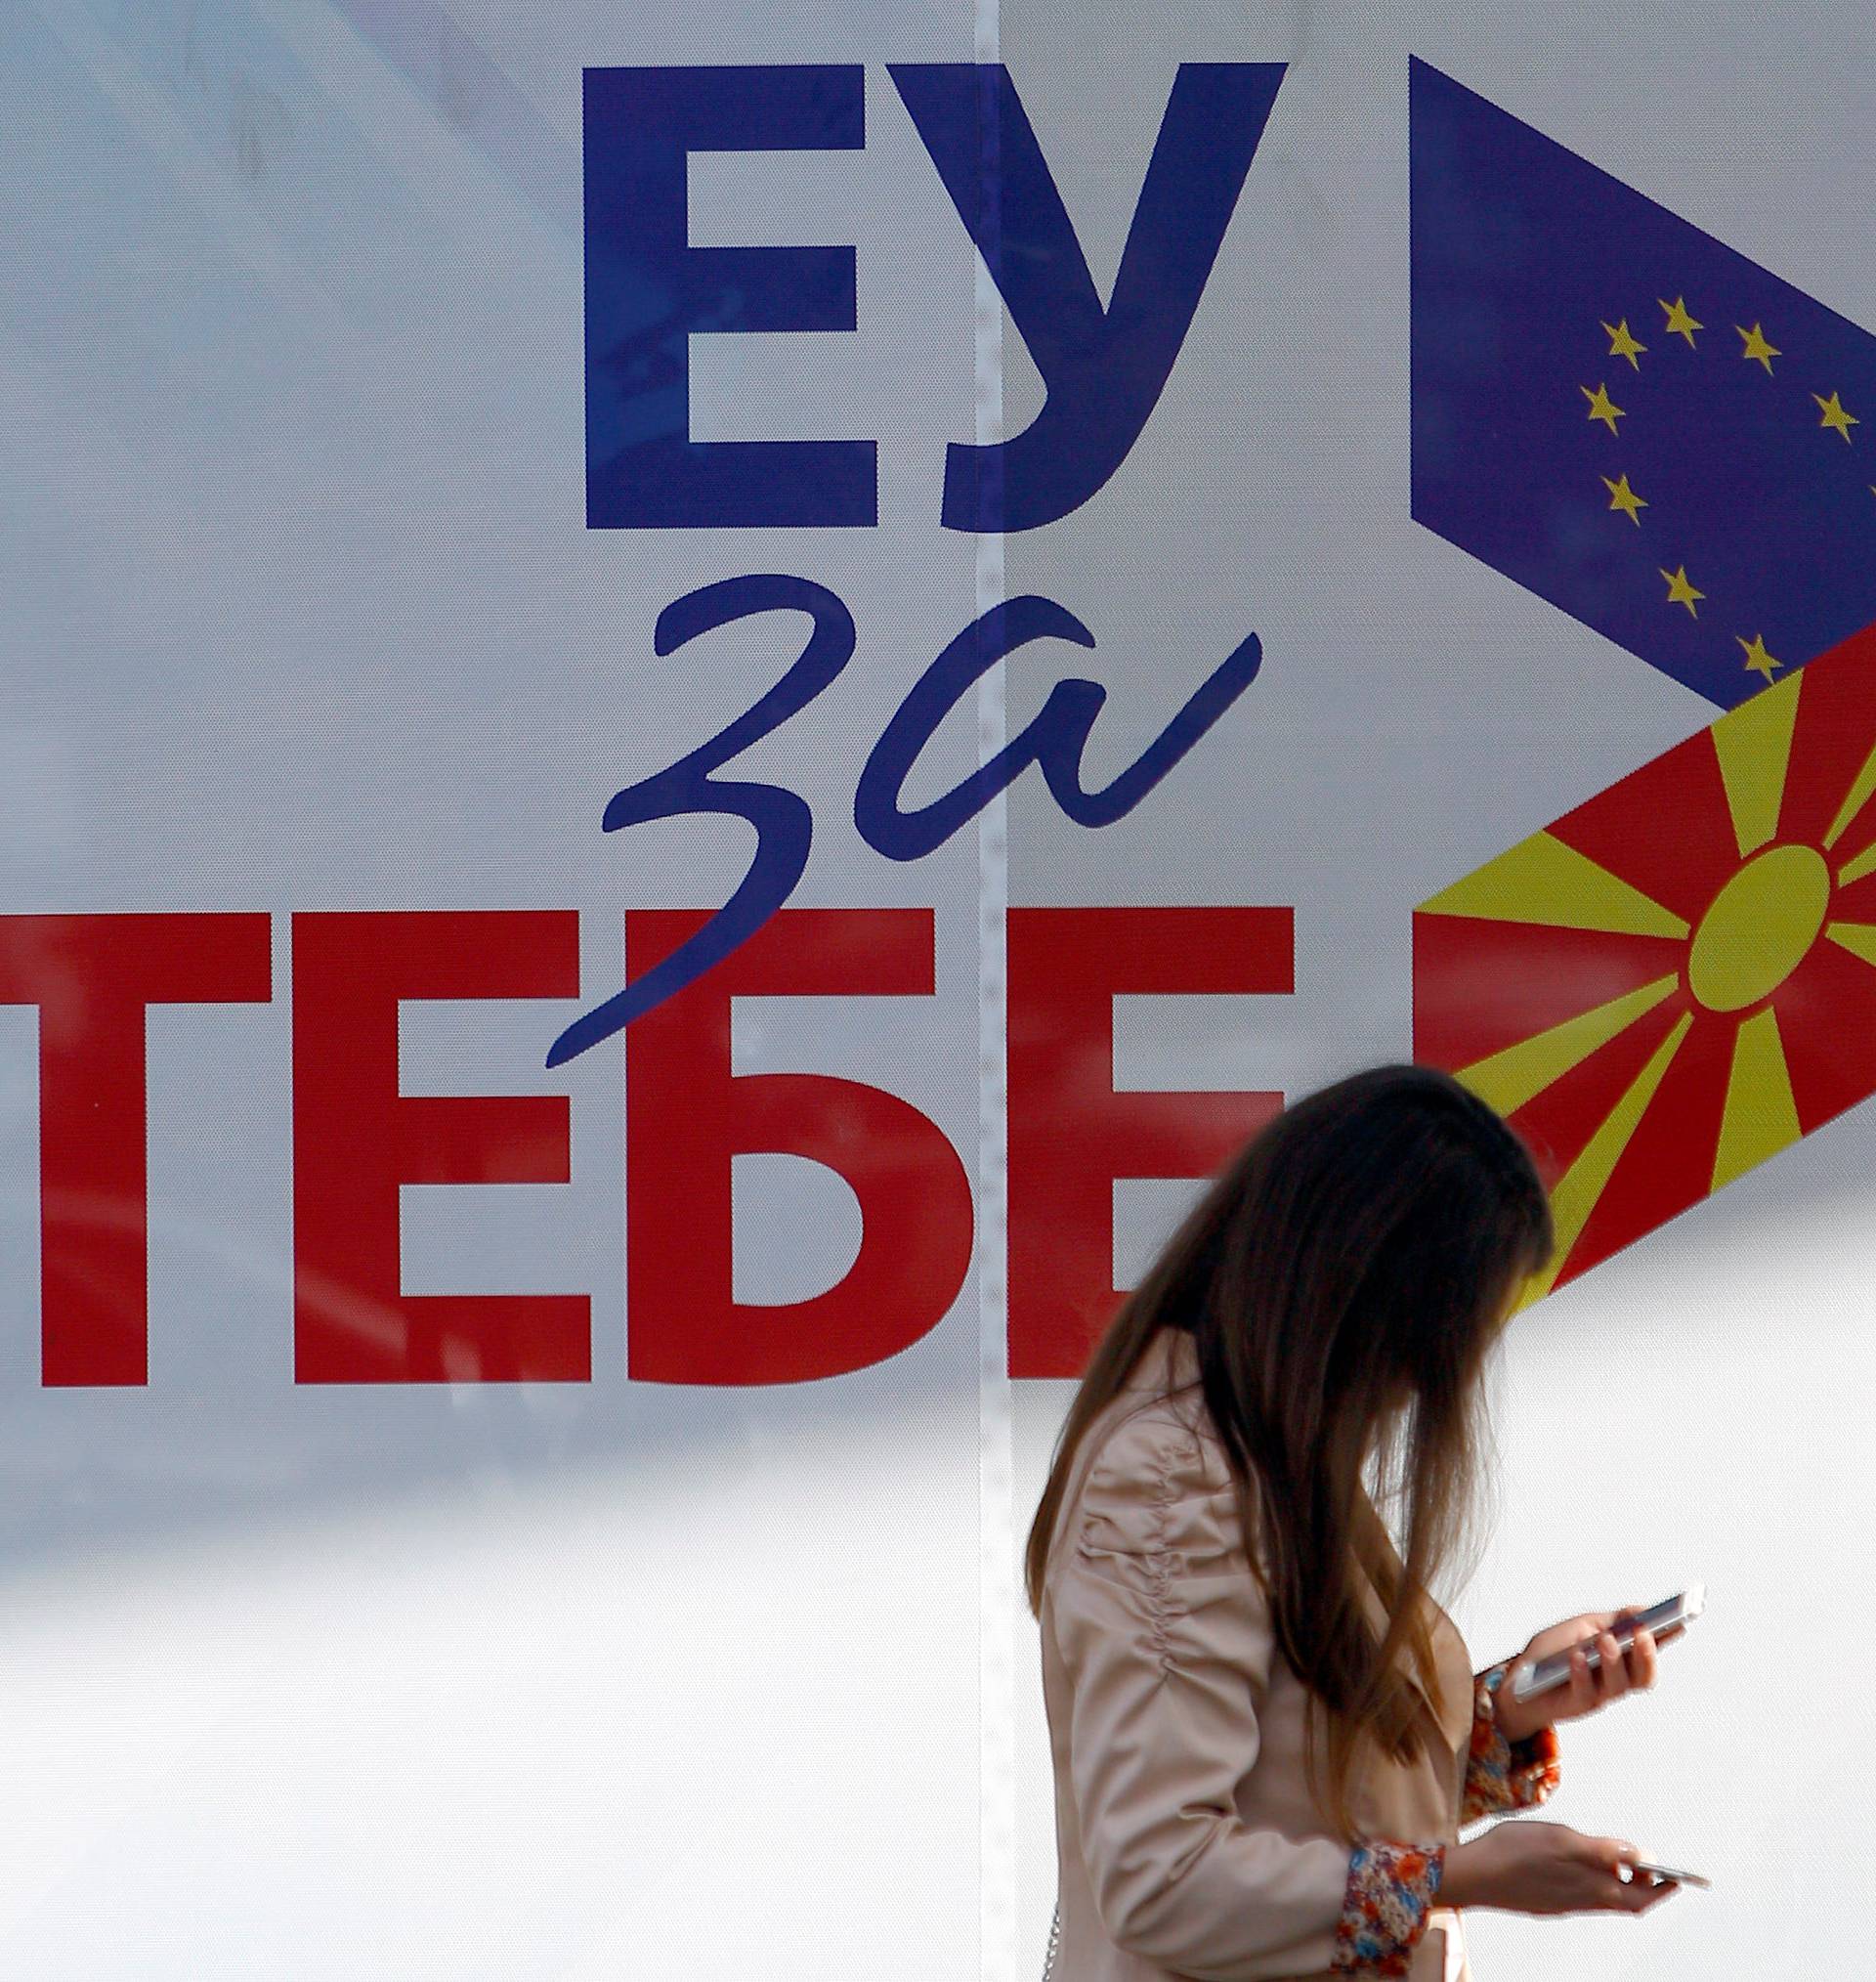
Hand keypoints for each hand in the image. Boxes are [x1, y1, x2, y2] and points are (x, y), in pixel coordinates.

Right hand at [1440, 1821, 1679, 1915]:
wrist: (1475, 1877)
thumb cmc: (1515, 1853)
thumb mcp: (1563, 1840)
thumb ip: (1604, 1850)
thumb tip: (1642, 1856)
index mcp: (1593, 1888)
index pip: (1642, 1896)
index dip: (1663, 1888)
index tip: (1681, 1877)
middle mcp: (1584, 1901)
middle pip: (1627, 1901)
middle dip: (1647, 1887)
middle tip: (1658, 1870)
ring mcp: (1566, 1903)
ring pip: (1607, 1899)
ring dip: (1623, 1884)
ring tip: (1627, 1863)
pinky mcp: (1549, 1901)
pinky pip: (1586, 1896)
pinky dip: (1600, 1884)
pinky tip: (1587, 1867)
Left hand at [1494, 1606, 1667, 1743]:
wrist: (1519, 1680)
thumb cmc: (1553, 1651)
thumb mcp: (1583, 1626)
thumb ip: (1612, 1621)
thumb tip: (1642, 1610)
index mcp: (1621, 1658)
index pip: (1650, 1650)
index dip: (1667, 1638)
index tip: (1680, 1622)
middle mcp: (1616, 1679)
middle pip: (1644, 1675)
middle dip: (1647, 1655)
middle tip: (1642, 1634)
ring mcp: (1599, 1694)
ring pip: (1619, 1685)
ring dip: (1614, 1661)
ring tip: (1607, 1641)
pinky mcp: (1578, 1704)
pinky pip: (1585, 1691)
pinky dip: (1582, 1672)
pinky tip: (1577, 1656)